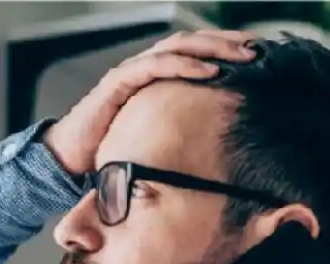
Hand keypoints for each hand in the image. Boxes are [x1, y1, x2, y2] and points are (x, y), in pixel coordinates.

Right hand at [42, 30, 256, 175]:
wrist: (69, 156)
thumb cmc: (109, 147)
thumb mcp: (152, 135)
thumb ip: (177, 127)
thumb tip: (214, 140)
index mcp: (153, 76)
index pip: (195, 51)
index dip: (225, 48)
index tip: (258, 54)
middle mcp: (144, 66)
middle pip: (192, 42)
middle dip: (227, 41)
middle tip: (260, 48)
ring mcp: (131, 71)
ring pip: (179, 46)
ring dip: (214, 47)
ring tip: (242, 55)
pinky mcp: (119, 81)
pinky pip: (157, 65)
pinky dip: (186, 65)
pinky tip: (211, 71)